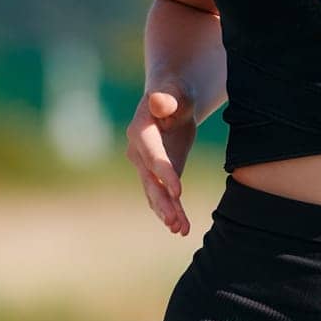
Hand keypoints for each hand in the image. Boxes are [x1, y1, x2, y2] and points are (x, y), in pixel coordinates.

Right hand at [125, 81, 195, 234]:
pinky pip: (164, 194)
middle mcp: (138, 152)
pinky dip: (172, 210)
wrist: (172, 100)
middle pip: (150, 180)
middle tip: (174, 220)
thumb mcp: (173, 91)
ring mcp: (146, 165)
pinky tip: (182, 228)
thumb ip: (166, 98)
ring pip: (156, 192)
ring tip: (181, 229)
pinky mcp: (159, 173)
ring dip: (167, 212)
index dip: (164, 172)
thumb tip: (158, 101)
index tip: (178, 190)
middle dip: (162, 201)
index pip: (152, 155)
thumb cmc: (174, 91)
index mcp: (140, 131)